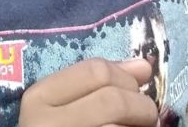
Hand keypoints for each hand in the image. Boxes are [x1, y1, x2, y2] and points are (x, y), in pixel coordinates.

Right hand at [18, 58, 157, 126]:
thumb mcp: (64, 104)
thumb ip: (96, 82)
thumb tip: (144, 66)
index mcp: (39, 97)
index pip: (94, 70)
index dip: (124, 76)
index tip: (135, 87)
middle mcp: (46, 123)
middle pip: (112, 99)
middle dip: (140, 105)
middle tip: (148, 115)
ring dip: (140, 126)